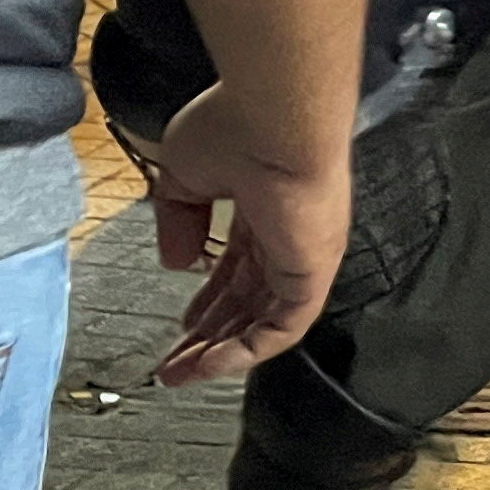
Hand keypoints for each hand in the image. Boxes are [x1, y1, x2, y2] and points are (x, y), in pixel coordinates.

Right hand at [139, 81, 348, 384]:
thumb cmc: (235, 125)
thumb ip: (177, 218)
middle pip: (249, 299)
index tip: (183, 321)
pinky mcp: (312, 271)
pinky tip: (209, 366)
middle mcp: (290, 232)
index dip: (208, 295)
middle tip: (176, 361)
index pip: (238, 262)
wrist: (273, 114)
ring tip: (181, 374)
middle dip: (209, 334)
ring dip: (221, 352)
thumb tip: (176, 263)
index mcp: (264, 203)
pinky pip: (283, 328)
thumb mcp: (182, 173)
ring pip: (265, 320)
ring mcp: (304, 254)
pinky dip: (246, 352)